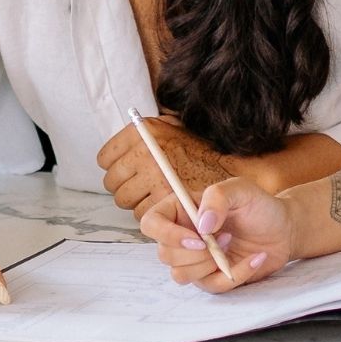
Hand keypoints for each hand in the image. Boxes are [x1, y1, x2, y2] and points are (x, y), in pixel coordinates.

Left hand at [97, 116, 235, 223]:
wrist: (235, 169)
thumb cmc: (205, 152)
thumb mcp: (175, 128)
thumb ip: (151, 130)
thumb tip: (130, 128)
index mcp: (144, 133)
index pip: (105, 157)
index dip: (114, 166)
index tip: (123, 170)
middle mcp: (145, 152)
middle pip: (112, 181)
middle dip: (124, 187)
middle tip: (140, 187)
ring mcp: (153, 176)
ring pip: (125, 201)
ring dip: (137, 202)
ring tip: (155, 197)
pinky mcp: (163, 199)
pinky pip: (142, 213)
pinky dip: (153, 213)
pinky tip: (166, 206)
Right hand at [138, 177, 293, 292]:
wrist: (284, 230)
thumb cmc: (259, 206)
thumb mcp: (241, 189)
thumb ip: (218, 197)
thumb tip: (201, 225)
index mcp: (181, 210)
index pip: (151, 223)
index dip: (166, 234)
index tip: (196, 238)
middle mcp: (183, 236)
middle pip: (164, 254)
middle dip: (195, 252)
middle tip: (226, 237)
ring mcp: (195, 260)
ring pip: (180, 275)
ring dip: (210, 264)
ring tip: (234, 244)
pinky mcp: (211, 278)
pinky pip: (211, 287)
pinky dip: (235, 274)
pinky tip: (254, 259)